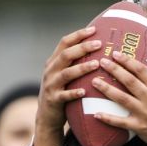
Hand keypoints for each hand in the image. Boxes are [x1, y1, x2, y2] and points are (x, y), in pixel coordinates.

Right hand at [35, 26, 103, 145]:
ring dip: (82, 68)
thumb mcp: (64, 73)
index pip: (64, 42)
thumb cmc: (62, 91)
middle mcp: (50, 71)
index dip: (78, 35)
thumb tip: (96, 46)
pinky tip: (85, 92)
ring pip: (66, 74)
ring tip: (96, 64)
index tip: (94, 29)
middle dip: (83, 48)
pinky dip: (74, 93)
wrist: (47, 116)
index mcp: (54, 61)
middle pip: (66, 55)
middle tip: (99, 44)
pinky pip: (64, 95)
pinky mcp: (54, 100)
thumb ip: (74, 61)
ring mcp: (51, 85)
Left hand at [90, 46, 146, 145]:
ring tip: (94, 81)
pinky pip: (121, 122)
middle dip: (115, 70)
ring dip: (107, 89)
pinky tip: (96, 113)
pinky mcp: (138, 126)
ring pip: (123, 99)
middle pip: (130, 82)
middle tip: (102, 62)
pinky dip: (108, 118)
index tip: (116, 53)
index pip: (142, 70)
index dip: (128, 61)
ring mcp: (144, 113)